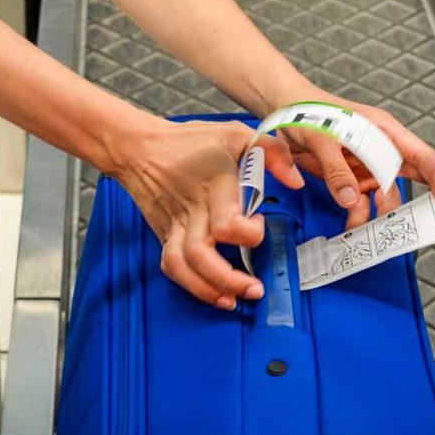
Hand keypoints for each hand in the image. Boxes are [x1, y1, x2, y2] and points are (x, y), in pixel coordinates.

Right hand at [111, 119, 303, 309]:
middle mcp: (192, 210)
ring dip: (208, 289)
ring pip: (183, 266)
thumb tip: (295, 181)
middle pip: (202, 255)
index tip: (259, 223)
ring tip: (233, 300)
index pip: (226, 223)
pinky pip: (171, 266)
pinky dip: (190, 285)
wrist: (139, 148)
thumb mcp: (236, 133)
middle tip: (255, 288)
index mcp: (213, 186)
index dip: (248, 233)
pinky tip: (213, 294)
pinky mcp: (164, 234)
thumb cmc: (190, 140)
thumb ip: (273, 152)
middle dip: (229, 280)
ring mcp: (174, 225)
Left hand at [274, 86, 434, 228]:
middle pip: (409, 179)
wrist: (284, 112)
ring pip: (386, 196)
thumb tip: (352, 199)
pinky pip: (362, 203)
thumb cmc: (309, 113)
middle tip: (404, 223)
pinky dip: (359, 216)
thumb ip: (337, 169)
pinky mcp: (350, 180)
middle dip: (409, 201)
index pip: (419, 154)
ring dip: (379, 214)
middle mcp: (381, 149)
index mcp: (383, 131)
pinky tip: (352, 225)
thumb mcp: (322, 138)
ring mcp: (367, 166)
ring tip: (365, 225)